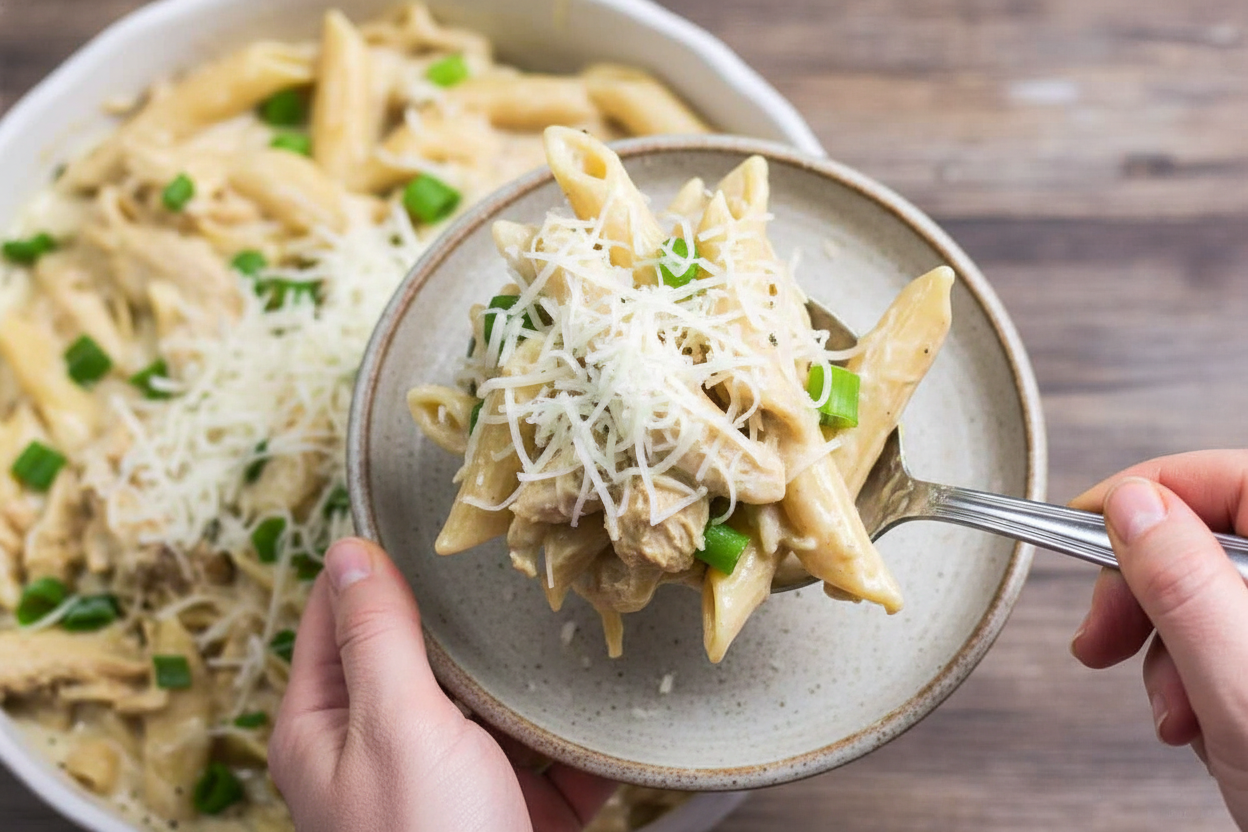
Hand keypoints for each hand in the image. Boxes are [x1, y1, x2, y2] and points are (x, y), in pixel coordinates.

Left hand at [269, 537, 616, 831]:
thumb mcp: (395, 727)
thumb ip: (377, 638)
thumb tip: (348, 549)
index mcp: (330, 722)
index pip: (339, 612)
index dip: (378, 556)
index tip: (430, 504)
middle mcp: (388, 743)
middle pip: (429, 650)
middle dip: (476, 608)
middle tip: (526, 541)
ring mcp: (455, 776)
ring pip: (496, 696)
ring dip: (537, 666)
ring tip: (583, 599)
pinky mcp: (515, 806)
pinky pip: (550, 750)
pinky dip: (582, 729)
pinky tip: (616, 688)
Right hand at [1069, 450, 1247, 827]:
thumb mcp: (1237, 679)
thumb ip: (1181, 580)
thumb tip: (1131, 503)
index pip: (1226, 479)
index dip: (1146, 493)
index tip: (1081, 525)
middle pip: (1208, 540)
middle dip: (1144, 595)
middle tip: (1101, 638)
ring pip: (1207, 600)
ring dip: (1167, 657)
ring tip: (1177, 716)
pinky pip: (1222, 646)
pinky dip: (1194, 684)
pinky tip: (1204, 726)